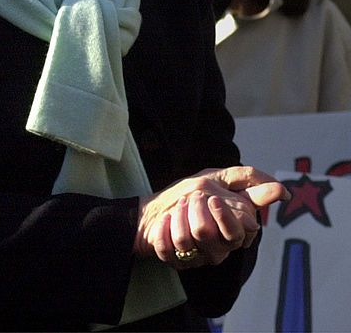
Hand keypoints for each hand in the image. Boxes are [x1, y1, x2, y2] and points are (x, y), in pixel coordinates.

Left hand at [135, 166, 288, 267]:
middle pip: (207, 233)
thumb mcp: (220, 180)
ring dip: (177, 215)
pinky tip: (165, 220)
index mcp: (234, 233)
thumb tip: (284, 191)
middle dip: (195, 210)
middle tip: (192, 198)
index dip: (224, 214)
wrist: (156, 207)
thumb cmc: (193, 192)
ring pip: (185, 239)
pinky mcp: (175, 261)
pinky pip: (166, 248)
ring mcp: (198, 257)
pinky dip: (163, 229)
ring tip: (178, 207)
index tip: (212, 197)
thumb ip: (250, 185)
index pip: (239, 232)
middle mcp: (219, 250)